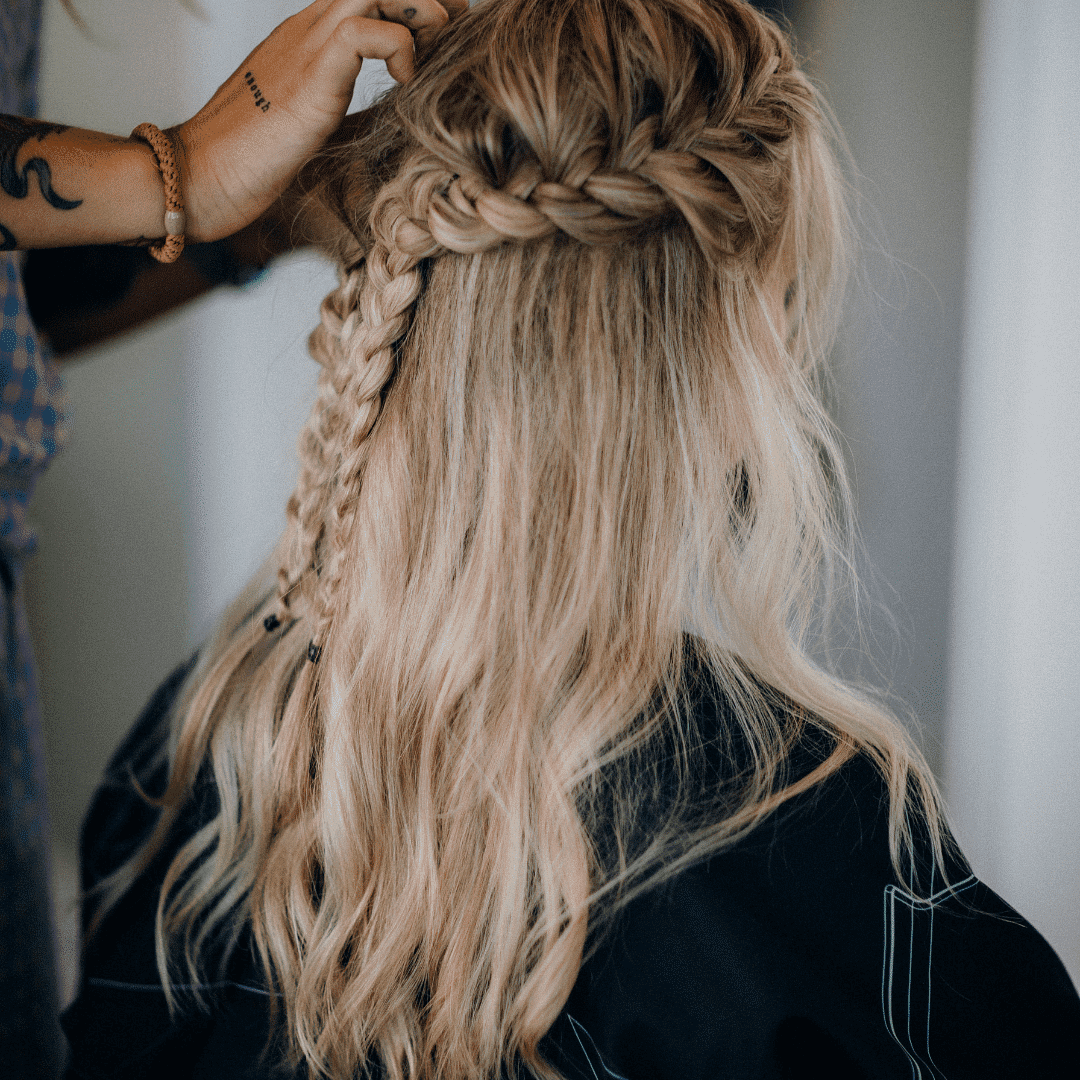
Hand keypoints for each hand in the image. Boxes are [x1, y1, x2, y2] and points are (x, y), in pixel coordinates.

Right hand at [174, 0, 467, 242]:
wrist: (199, 175)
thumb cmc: (250, 164)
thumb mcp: (308, 125)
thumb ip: (339, 107)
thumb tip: (381, 125)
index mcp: (309, 37)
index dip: (414, 4)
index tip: (445, 35)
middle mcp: (309, 27)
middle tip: (458, 29)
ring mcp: (308, 43)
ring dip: (422, 12)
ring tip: (439, 48)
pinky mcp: (313, 72)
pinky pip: (370, 31)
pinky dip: (402, 50)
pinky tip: (403, 83)